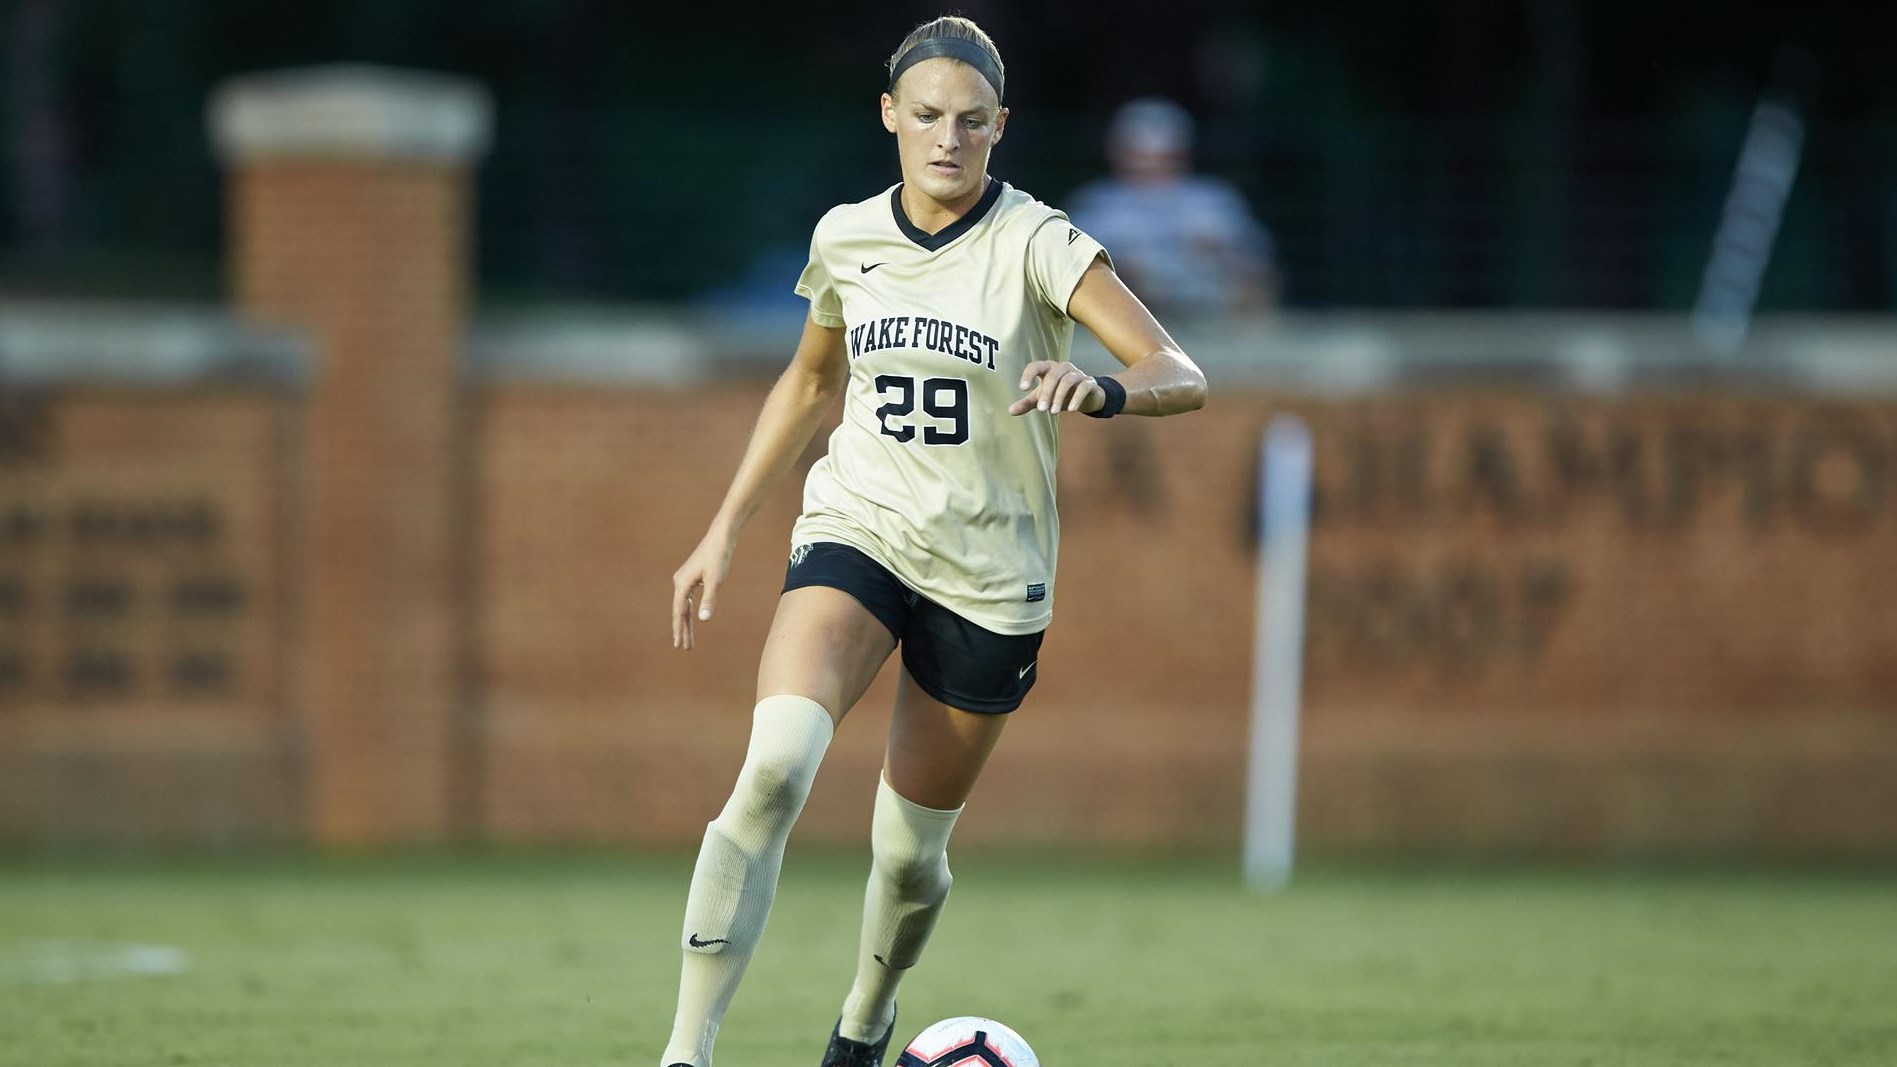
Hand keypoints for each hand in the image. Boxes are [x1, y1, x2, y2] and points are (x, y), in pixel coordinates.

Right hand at [671, 527, 735, 649]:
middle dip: (682, 630)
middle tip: (683, 648)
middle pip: (679, 611)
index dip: (679, 630)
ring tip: (688, 639)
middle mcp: (679, 582)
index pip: (679, 613)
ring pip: (683, 606)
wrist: (721, 537)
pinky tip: (693, 618)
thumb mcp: (716, 580)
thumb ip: (709, 600)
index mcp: (682, 585)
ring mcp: (685, 579)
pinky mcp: (692, 577)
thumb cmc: (719, 557)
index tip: (679, 645)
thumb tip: (704, 620)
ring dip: (686, 623)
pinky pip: (688, 599)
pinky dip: (689, 611)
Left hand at [1008, 361, 1102, 416]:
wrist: (1086, 396)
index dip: (1028, 375)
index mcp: (1048, 369)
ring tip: (1053, 413)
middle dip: (1046, 393)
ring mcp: (1077, 374)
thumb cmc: (1060, 393)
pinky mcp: (1089, 382)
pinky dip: (1077, 398)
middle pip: (1053, 376)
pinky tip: (1071, 410)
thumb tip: (1010, 411)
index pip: (1036, 366)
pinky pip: (1083, 387)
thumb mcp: (1042, 398)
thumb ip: (1027, 403)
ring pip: (1067, 381)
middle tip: (1041, 410)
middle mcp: (1062, 368)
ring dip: (1059, 397)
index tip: (1023, 388)